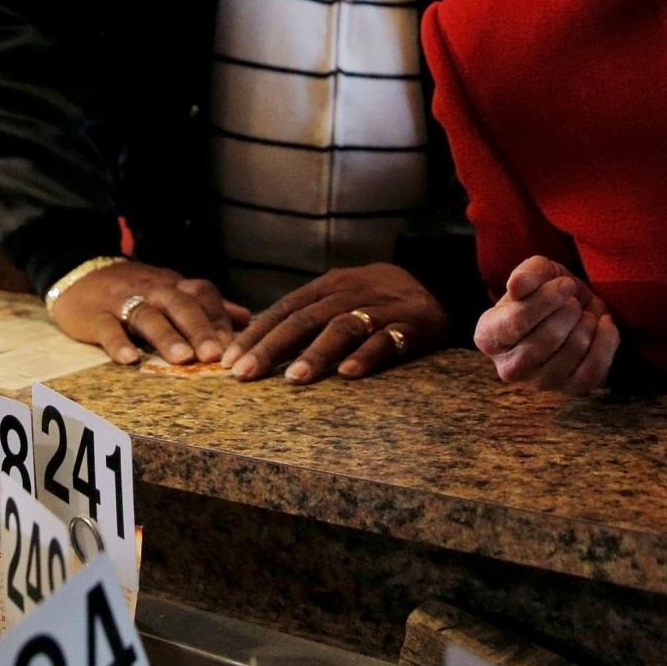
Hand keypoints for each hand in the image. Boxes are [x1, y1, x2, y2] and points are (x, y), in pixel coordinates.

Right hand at [52, 261, 247, 367]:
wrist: (78, 272)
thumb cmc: (132, 288)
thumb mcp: (171, 290)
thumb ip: (207, 305)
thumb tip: (247, 319)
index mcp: (173, 285)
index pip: (203, 295)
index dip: (219, 318)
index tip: (236, 346)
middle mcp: (152, 289)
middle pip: (180, 304)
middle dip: (199, 329)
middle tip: (215, 355)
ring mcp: (122, 301)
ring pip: (147, 315)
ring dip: (166, 336)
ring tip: (182, 359)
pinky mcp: (94, 315)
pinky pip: (107, 328)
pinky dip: (118, 343)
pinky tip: (129, 360)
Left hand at [224, 263, 448, 384]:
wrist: (438, 285)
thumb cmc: (376, 300)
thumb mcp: (339, 297)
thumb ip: (305, 317)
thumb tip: (257, 344)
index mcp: (327, 287)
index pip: (283, 310)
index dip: (255, 335)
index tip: (228, 361)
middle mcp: (349, 294)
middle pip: (304, 319)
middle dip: (271, 348)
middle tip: (245, 374)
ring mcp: (379, 309)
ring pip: (342, 328)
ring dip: (315, 353)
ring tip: (293, 379)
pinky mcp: (410, 326)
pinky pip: (386, 341)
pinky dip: (366, 356)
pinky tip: (348, 374)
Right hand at [473, 256, 616, 403]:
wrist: (574, 308)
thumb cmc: (547, 290)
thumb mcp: (537, 272)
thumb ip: (527, 274)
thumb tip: (517, 286)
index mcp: (489, 336)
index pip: (516, 322)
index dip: (546, 300)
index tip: (566, 284)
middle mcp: (508, 367)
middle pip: (544, 341)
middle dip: (568, 314)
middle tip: (573, 302)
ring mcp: (539, 383)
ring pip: (570, 355)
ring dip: (585, 326)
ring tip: (584, 314)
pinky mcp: (570, 390)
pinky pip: (593, 370)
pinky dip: (605, 343)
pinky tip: (604, 324)